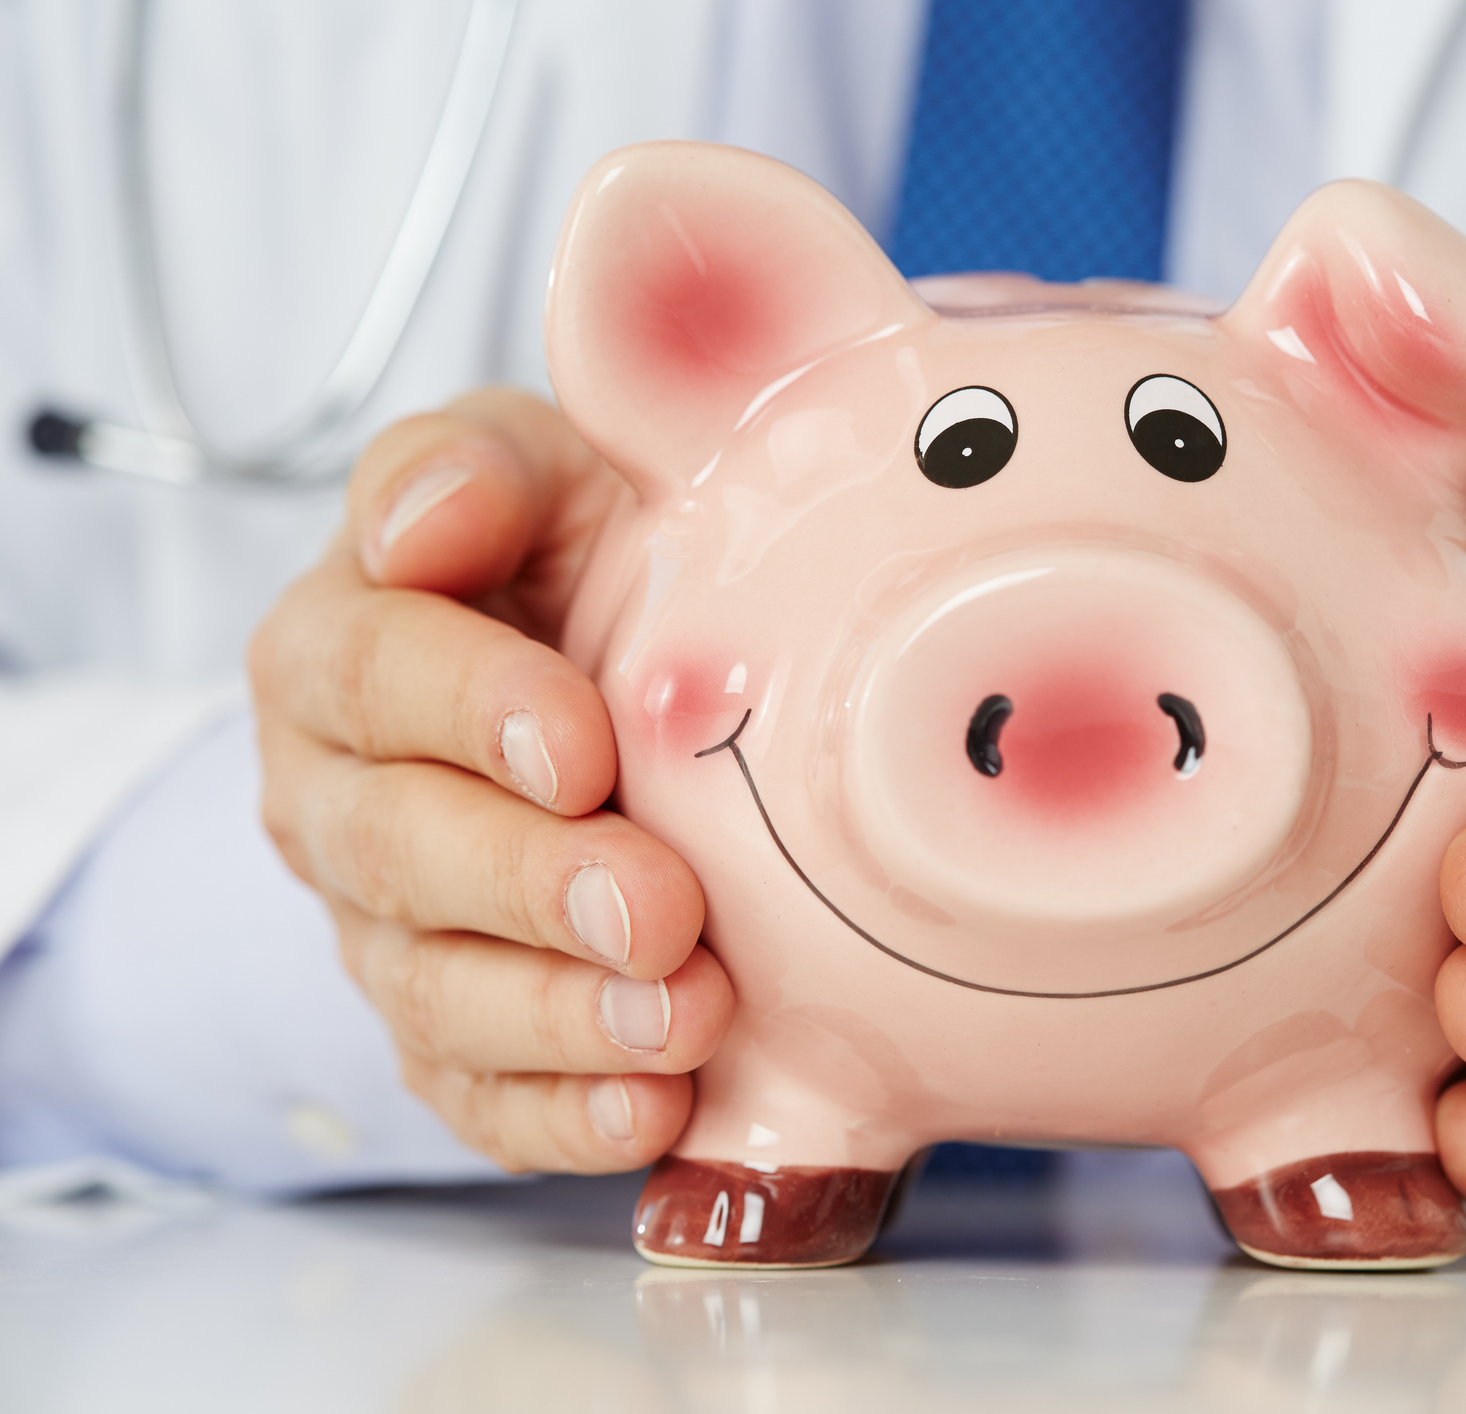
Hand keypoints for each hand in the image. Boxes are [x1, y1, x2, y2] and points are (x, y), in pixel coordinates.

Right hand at [250, 388, 732, 1172]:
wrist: (632, 670)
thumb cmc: (584, 557)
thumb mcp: (544, 471)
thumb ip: (476, 465)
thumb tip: (425, 518)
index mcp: (339, 650)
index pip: (370, 677)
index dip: (470, 712)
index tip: (583, 746)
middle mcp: (340, 801)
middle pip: (399, 855)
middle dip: (531, 888)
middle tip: (659, 909)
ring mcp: (392, 930)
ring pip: (437, 994)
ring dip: (563, 1018)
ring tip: (682, 1019)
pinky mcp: (457, 1033)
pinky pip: (479, 1098)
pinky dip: (560, 1117)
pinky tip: (650, 1110)